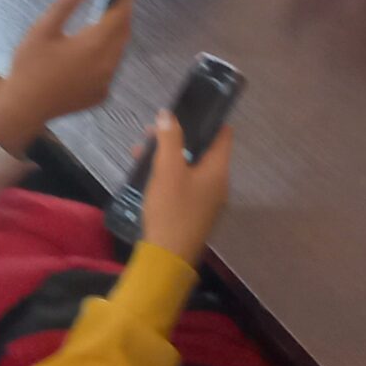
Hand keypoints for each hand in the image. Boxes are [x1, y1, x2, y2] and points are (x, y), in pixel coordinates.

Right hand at [0, 0, 132, 154]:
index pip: (119, 16)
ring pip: (118, 52)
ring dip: (114, 36)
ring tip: (100, 24)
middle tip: (112, 1)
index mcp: (93, 45)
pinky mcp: (100, 95)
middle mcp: (106, 64)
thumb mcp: (42, 30)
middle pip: (123, 34)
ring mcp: (105, 82)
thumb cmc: (30, 66)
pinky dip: (106, 56)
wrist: (25, 107)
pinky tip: (89, 54)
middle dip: (121, 16)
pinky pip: (110, 70)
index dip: (124, 0)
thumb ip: (65, 5)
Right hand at [138, 110, 233, 266]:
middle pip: (203, 151)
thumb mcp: (167, 170)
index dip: (209, 119)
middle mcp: (218, 184)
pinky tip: (146, 174)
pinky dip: (169, 174)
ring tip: (141, 151)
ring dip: (169, 156)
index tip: (188, 108)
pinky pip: (185, 184)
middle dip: (178, 138)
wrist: (168, 257)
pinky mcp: (194, 213)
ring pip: (190, 168)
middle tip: (153, 131)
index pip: (223, 135)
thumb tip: (168, 115)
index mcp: (218, 171)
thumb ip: (169, 139)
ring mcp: (207, 201)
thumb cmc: (171, 209)